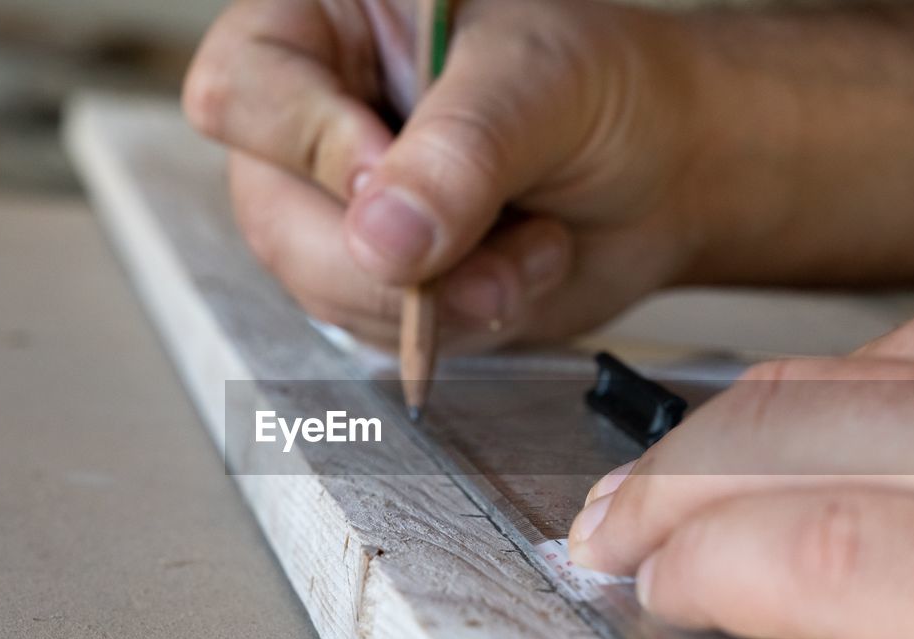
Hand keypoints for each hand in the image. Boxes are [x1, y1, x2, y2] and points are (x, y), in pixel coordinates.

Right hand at [183, 0, 701, 350]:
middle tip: (484, 244)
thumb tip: (381, 240)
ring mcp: (343, 209)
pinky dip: (457, 325)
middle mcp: (319, 118)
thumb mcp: (541, 85)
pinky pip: (377, 332)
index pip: (243, 86)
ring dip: (439, 297)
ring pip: (324, 286)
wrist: (670, 175)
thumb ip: (459, 154)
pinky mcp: (380, 281)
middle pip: (272, 211)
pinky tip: (518, 274)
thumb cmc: (610, 90)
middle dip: (388, 256)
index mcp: (332, 24)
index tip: (395, 173)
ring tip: (530, 248)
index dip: (312, 144)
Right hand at [567, 226, 913, 638]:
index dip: (711, 563)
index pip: (844, 554)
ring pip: (885, 360)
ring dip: (758, 417)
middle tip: (618, 526)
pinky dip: (878, 350)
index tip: (658, 588)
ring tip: (695, 459)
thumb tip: (834, 613)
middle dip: (686, 484)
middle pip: (832, 437)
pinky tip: (842, 387)